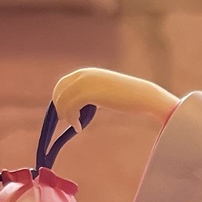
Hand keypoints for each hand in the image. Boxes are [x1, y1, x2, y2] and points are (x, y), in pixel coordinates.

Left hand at [51, 67, 180, 128]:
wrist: (142, 95)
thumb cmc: (128, 96)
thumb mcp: (106, 91)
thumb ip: (93, 93)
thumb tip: (82, 106)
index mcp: (86, 73)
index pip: (63, 83)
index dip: (59, 97)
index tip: (62, 111)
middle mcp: (83, 75)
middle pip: (59, 90)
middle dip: (59, 106)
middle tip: (64, 120)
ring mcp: (86, 83)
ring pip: (63, 100)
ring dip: (66, 115)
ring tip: (76, 125)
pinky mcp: (89, 94)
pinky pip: (71, 107)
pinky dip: (72, 119)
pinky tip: (79, 127)